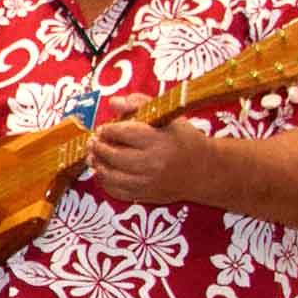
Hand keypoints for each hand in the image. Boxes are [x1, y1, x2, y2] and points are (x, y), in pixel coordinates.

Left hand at [89, 92, 215, 206]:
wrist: (205, 170)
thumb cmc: (185, 140)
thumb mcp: (169, 117)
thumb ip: (140, 104)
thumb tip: (114, 102)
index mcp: (159, 141)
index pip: (125, 133)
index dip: (108, 130)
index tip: (103, 128)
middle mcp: (153, 163)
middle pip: (115, 156)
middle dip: (99, 148)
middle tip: (92, 142)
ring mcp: (149, 182)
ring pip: (112, 176)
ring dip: (98, 165)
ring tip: (93, 157)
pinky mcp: (146, 196)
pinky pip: (118, 191)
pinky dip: (106, 182)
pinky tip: (104, 172)